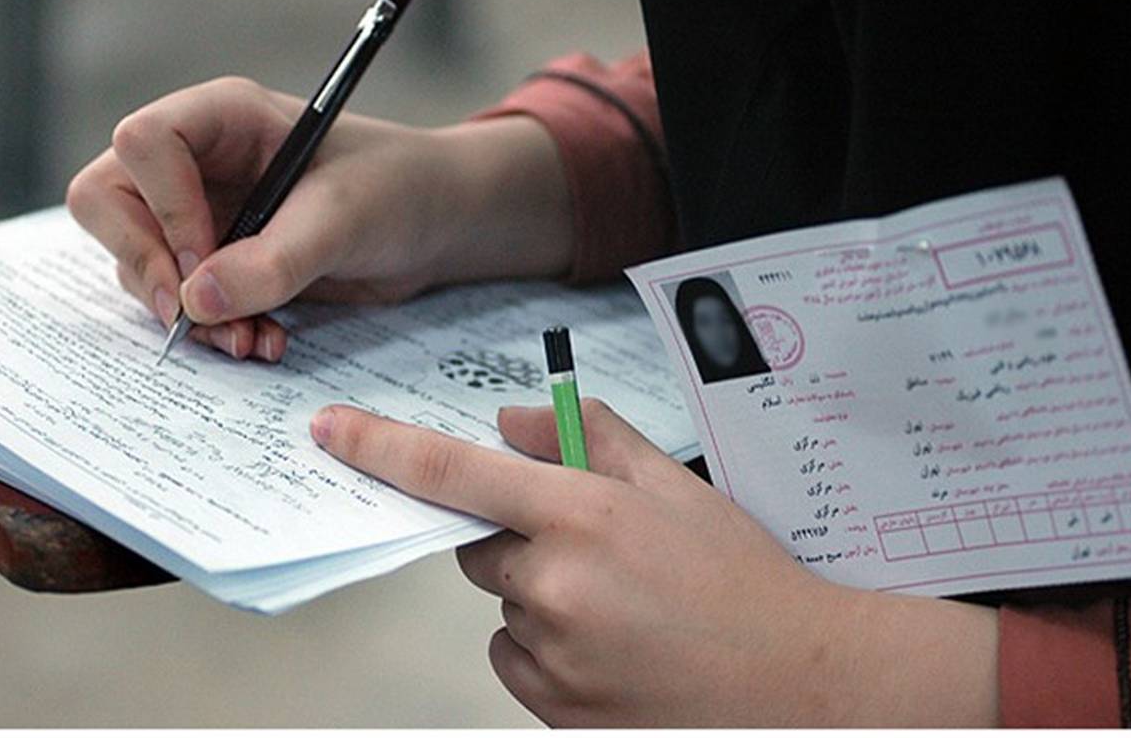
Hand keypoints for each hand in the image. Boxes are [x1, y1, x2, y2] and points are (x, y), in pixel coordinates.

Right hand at [67, 76, 571, 360]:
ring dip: (189, 314)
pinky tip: (262, 341)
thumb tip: (196, 303)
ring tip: (252, 341)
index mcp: (223, 119)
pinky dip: (214, 328)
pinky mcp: (221, 260)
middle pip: (111, 203)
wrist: (437, 226)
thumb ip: (275, 260)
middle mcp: (199, 162)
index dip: (161, 207)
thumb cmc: (400, 190)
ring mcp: (204, 212)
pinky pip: (184, 298)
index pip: (142, 144)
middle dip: (149, 270)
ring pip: (144, 264)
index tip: (205, 259)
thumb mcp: (344, 219)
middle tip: (195, 319)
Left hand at [310, 399, 999, 726]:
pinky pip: (517, 660)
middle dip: (514, 539)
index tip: (333, 431)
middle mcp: (554, 585)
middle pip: (477, 547)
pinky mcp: (554, 710)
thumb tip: (509, 422)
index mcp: (582, 516)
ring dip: (537, 598)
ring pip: (502, 608)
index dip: (381, 447)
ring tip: (619, 608)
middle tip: (589, 549)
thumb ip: (587, 436)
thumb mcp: (676, 484)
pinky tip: (610, 647)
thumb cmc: (742, 582)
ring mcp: (551, 655)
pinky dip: (546, 649)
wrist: (797, 685)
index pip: (455, 473)